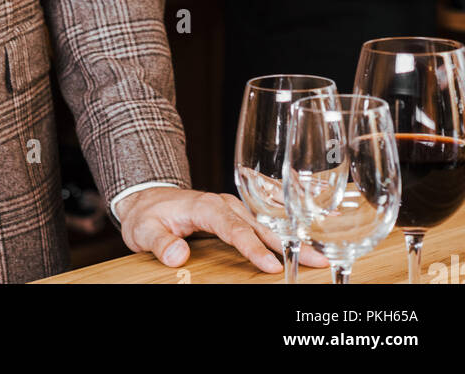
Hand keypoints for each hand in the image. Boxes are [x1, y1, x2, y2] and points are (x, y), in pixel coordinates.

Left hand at [113, 186, 328, 274]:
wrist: (147, 199)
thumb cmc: (147, 215)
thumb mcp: (144, 230)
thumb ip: (161, 242)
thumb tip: (179, 256)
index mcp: (205, 206)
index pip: (233, 228)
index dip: (253, 247)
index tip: (272, 266)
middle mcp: (224, 204)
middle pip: (260, 225)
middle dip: (289, 244)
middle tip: (317, 261)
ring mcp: (233, 209)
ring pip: (267, 225)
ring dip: (293, 241)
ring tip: (320, 257)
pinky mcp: (237, 216)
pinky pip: (264, 226)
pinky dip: (285, 234)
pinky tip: (306, 243)